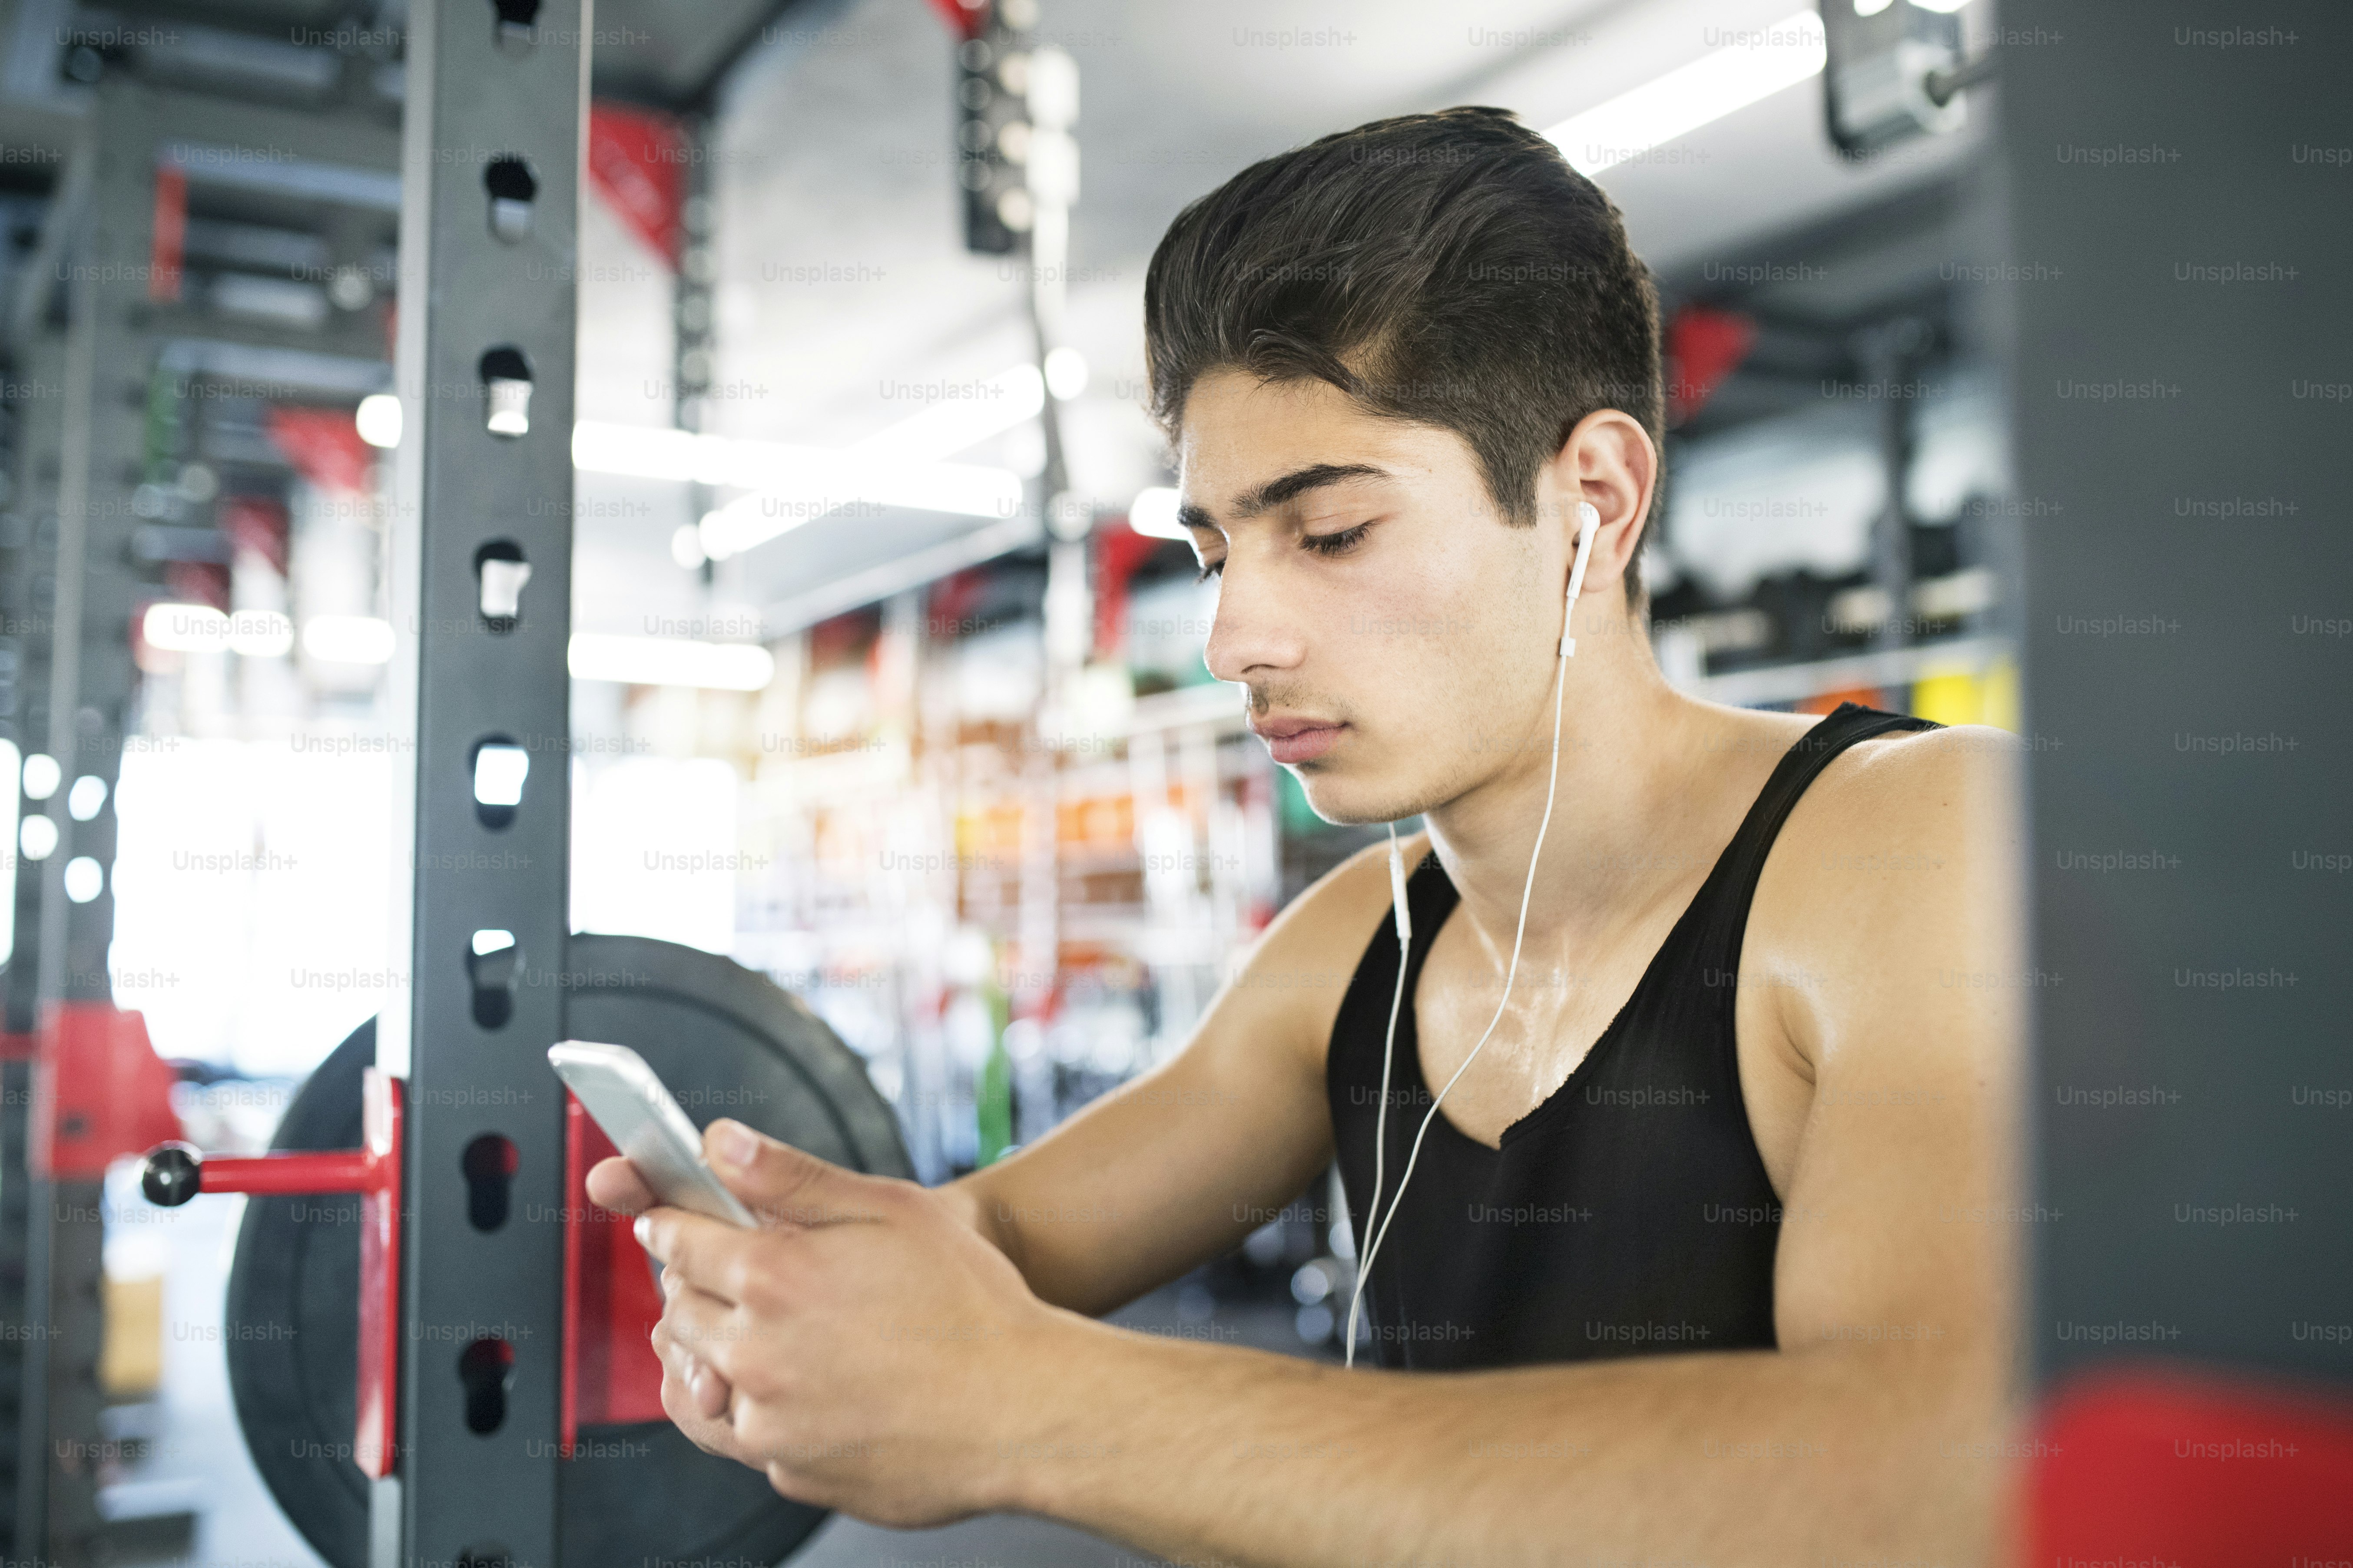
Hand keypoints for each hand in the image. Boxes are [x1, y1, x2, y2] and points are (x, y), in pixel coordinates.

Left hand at [587, 1121, 1063, 1526]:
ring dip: (711, 1353)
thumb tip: (717, 1141)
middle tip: (724, 1276)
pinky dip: (753, 1411)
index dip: (669, 1225)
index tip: (666, 1222)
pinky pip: (742, 1437)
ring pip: (698, 1383)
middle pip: (678, 1313)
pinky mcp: (791, 1472)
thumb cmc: (972, 1303)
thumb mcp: (891, 1209)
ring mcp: (770, 1423)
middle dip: (691, 1287)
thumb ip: (792, 1176)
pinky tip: (797, 1392)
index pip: (678, 1243)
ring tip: (754, 1335)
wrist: (1023, 1409)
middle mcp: (756, 1355)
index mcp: (773, 1277)